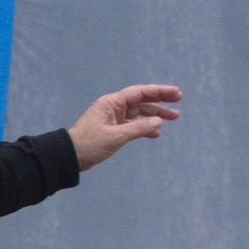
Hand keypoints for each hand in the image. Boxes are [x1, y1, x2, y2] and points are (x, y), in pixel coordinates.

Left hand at [67, 84, 183, 170]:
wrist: (69, 157)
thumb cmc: (88, 144)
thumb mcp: (116, 136)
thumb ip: (138, 129)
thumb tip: (158, 122)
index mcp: (111, 103)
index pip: (139, 92)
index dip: (159, 91)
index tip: (175, 93)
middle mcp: (113, 108)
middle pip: (141, 101)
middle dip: (160, 101)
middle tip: (178, 103)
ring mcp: (112, 118)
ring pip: (138, 114)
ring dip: (155, 115)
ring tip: (173, 118)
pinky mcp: (112, 130)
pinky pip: (132, 125)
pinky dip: (144, 128)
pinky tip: (156, 133)